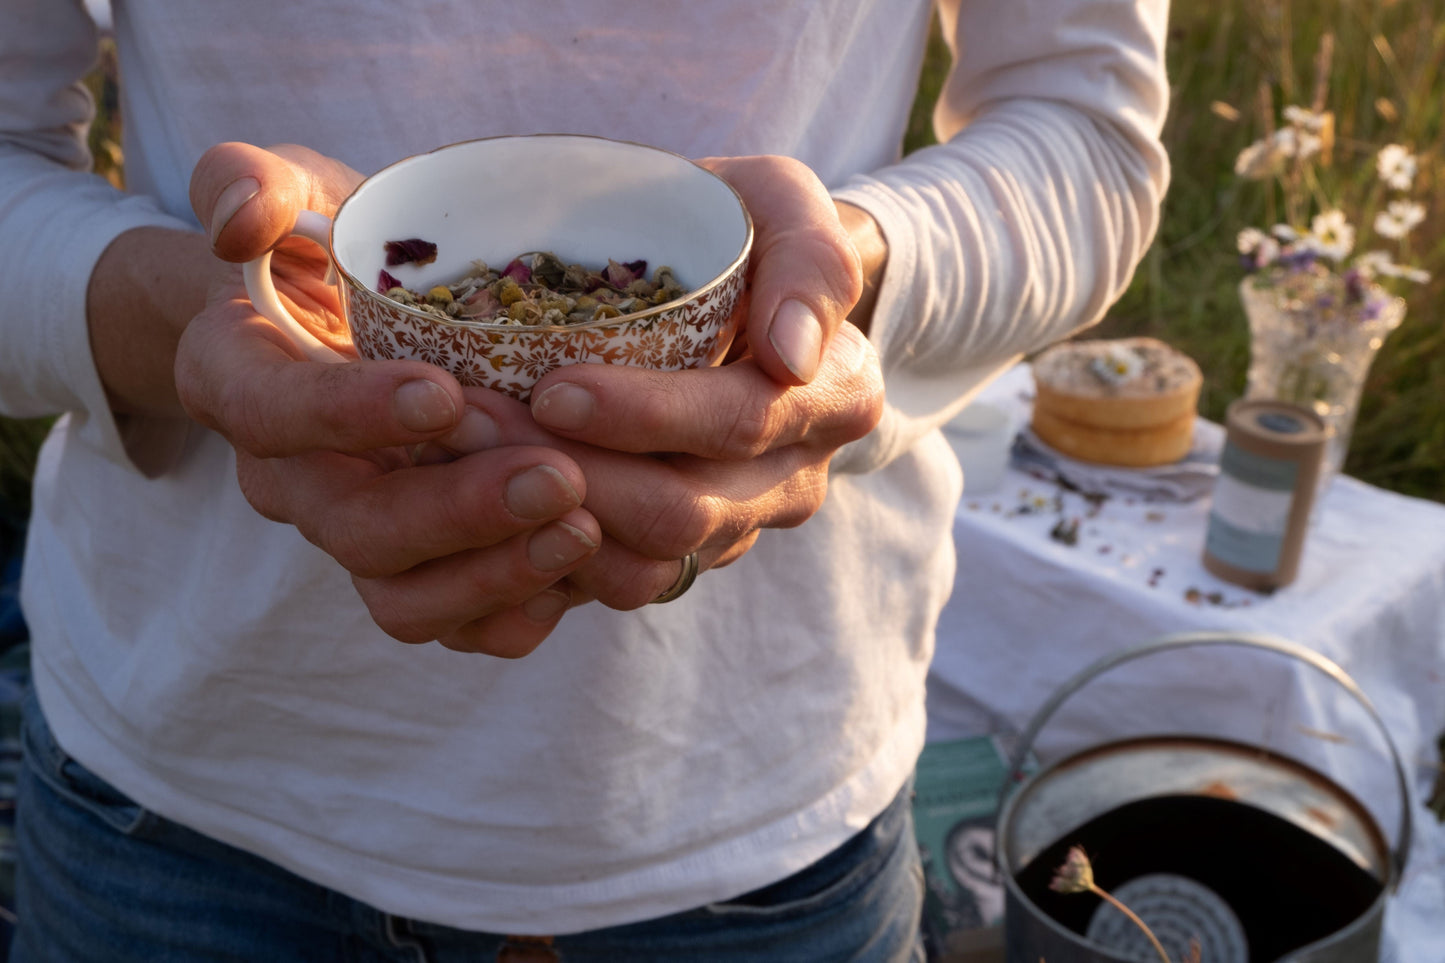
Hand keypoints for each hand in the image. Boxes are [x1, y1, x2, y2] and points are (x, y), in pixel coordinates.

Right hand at [183, 142, 601, 656]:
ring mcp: (357, 536)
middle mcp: (294, 481)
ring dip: (497, 573)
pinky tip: (590, 564)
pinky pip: (461, 626)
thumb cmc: (334, 249)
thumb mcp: (291, 192)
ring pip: (405, 600)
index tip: (445, 394)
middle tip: (559, 476)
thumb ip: (254, 182)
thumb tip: (239, 219)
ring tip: (588, 526)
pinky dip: (523, 608)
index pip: (275, 414)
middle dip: (458, 512)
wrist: (357, 326)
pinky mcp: (419, 572)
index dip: (351, 416)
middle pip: (355, 530)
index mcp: (245, 384)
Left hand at [425, 155, 886, 607]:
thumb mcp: (785, 204)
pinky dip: (539, 555)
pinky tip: (479, 501)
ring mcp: (735, 528)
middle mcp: (793, 480)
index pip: (739, 424)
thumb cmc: (741, 226)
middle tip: (469, 424)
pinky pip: (608, 585)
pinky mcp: (677, 556)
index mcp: (835, 397)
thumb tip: (790, 358)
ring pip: (639, 568)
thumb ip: (812, 260)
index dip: (643, 416)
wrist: (719, 282)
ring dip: (539, 523)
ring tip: (459, 457)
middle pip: (679, 512)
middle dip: (568, 473)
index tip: (551, 388)